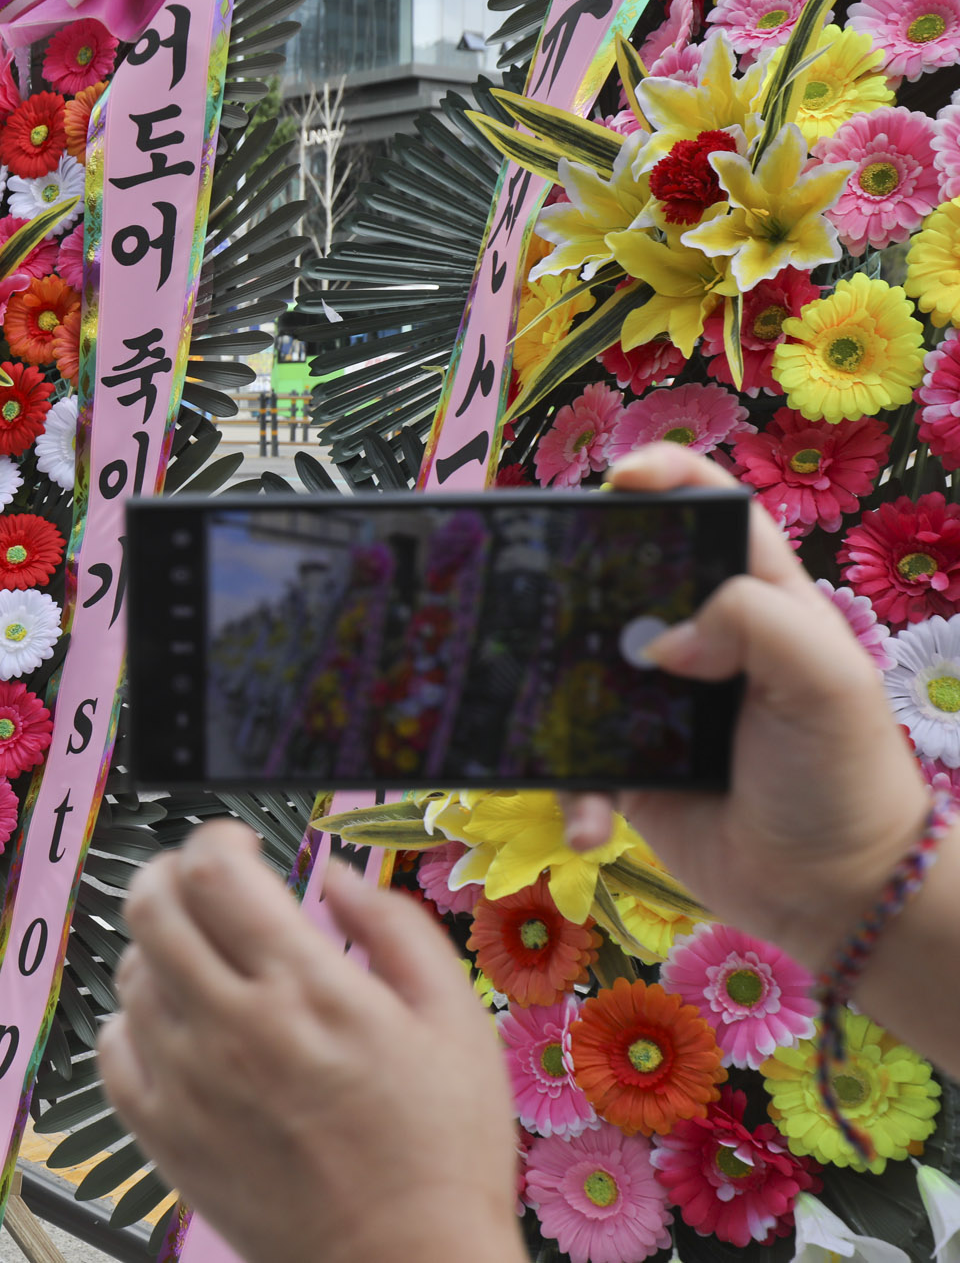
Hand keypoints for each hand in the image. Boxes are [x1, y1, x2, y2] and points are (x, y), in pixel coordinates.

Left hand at [100, 823, 525, 1262]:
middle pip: (149, 906)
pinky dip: (133, 1020)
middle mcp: (232, 1027)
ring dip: (161, 949)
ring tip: (209, 966)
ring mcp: (185, 1082)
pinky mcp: (161, 1134)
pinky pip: (111, 1046)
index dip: (216, 840)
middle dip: (171, 874)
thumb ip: (395, 928)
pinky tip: (178, 1026)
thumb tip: (337, 875)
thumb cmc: (440, 1154)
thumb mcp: (454, 1020)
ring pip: (130, 971)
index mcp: (306, 989)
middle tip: (204, 888)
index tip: (238, 848)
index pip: (213, 871)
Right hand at [560, 444, 926, 970]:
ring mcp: (651, 703)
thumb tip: (658, 641)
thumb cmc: (842, 775)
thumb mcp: (825, 679)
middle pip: (619, 577)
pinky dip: (569, 795)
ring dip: (546, 690)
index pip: (707, 513)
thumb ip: (754, 622)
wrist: (830, 896)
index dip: (664, 478)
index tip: (618, 482)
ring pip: (574, 666)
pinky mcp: (621, 767)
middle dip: (570, 575)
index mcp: (754, 599)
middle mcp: (697, 640)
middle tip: (532, 583)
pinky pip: (568, 761)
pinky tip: (588, 825)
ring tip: (533, 708)